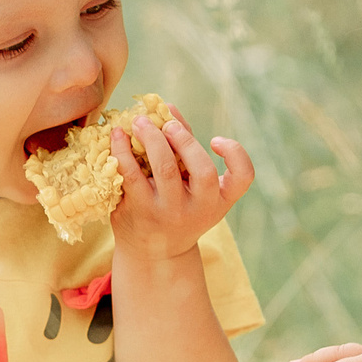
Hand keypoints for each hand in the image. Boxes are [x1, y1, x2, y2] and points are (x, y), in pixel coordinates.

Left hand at [109, 109, 254, 261]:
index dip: (235, 153)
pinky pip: (131, 174)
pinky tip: (117, 135)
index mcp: (219, 200)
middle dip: (184, 140)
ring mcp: (169, 212)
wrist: (153, 253)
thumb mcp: (191, 185)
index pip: (243, 176)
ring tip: (139, 121)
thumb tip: (168, 107)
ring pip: (165, 169)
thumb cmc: (176, 208)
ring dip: (152, 137)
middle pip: (202, 170)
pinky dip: (123, 149)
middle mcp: (199, 209)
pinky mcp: (140, 211)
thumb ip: (184, 146)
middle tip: (167, 124)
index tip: (215, 140)